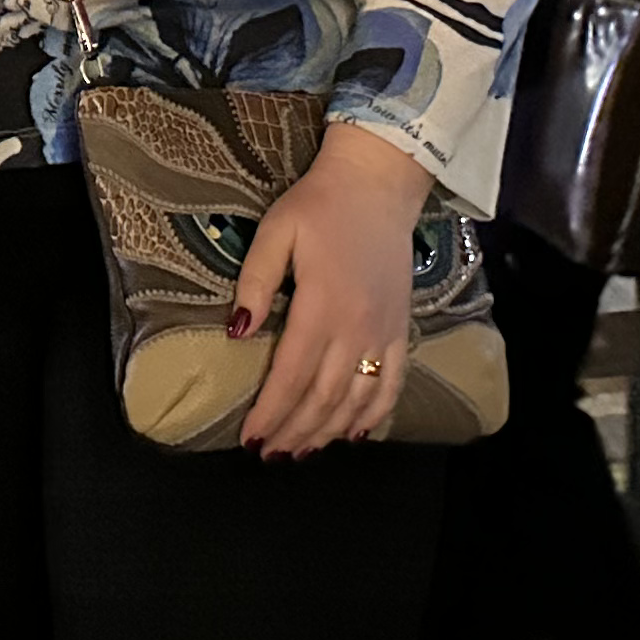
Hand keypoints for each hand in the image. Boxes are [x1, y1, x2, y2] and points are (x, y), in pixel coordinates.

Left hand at [233, 120, 430, 459]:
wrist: (378, 184)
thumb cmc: (320, 205)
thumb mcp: (277, 231)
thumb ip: (256, 282)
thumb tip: (237, 331)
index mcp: (323, 304)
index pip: (292, 373)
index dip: (270, 411)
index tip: (250, 438)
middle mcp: (357, 326)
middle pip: (323, 396)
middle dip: (293, 431)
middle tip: (269, 455)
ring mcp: (384, 331)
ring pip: (356, 398)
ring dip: (327, 432)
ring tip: (300, 453)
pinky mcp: (402, 329)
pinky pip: (392, 383)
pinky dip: (373, 414)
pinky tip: (353, 433)